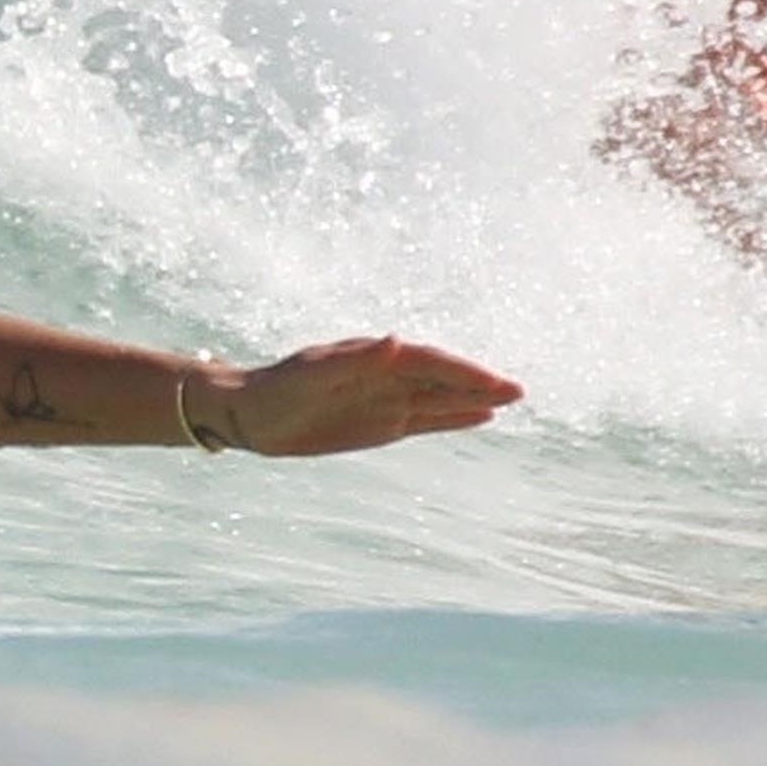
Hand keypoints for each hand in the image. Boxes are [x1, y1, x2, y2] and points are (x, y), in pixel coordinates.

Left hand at [199, 337, 522, 456]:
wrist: (247, 415)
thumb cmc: (275, 391)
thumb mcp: (312, 376)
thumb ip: (355, 361)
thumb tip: (396, 340)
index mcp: (372, 360)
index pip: (428, 363)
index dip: (462, 372)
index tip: (494, 383)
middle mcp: (384, 377)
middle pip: (441, 379)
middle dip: (479, 383)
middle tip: (519, 390)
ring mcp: (384, 400)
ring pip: (438, 399)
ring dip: (473, 399)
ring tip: (511, 400)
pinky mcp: (379, 424)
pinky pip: (424, 419)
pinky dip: (452, 418)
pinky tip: (479, 417)